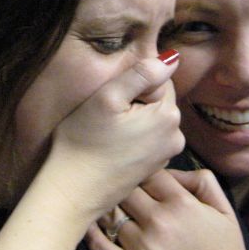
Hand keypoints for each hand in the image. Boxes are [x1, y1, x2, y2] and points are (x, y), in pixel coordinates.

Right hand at [44, 52, 184, 217]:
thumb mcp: (108, 97)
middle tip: (107, 118)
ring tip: (107, 134)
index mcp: (168, 115)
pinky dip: (132, 138)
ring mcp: (165, 155)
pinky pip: (146, 139)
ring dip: (132, 120)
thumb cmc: (84, 142)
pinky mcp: (153, 167)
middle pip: (157, 101)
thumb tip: (173, 57)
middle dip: (135, 102)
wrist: (73, 191)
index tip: (113, 102)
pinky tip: (112, 148)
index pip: (159, 80)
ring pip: (151, 119)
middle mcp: (175, 137)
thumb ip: (142, 73)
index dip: (133, 85)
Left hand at [86, 169, 245, 249]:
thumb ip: (202, 181)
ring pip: (112, 213)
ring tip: (118, 210)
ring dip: (114, 211)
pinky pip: (100, 245)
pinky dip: (94, 234)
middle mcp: (158, 222)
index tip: (148, 182)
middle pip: (128, 190)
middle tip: (132, 195)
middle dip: (129, 190)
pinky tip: (93, 227)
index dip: (148, 175)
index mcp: (181, 204)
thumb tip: (171, 170)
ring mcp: (141, 246)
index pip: (150, 173)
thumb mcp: (224, 212)